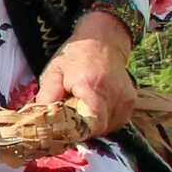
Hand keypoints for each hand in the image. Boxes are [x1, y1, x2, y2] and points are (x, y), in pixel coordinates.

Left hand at [35, 14, 138, 134]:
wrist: (103, 41)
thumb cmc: (74, 56)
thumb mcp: (54, 71)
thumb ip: (47, 95)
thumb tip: (40, 119)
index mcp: (91, 86)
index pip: (88, 123)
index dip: (75, 131)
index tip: (64, 129)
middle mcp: (112, 94)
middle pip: (98, 128)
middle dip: (82, 129)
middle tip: (71, 121)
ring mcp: (125, 99)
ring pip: (108, 128)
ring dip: (94, 126)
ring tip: (83, 111)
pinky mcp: (131, 101)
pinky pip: (117, 121)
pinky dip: (105, 121)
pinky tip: (95, 109)